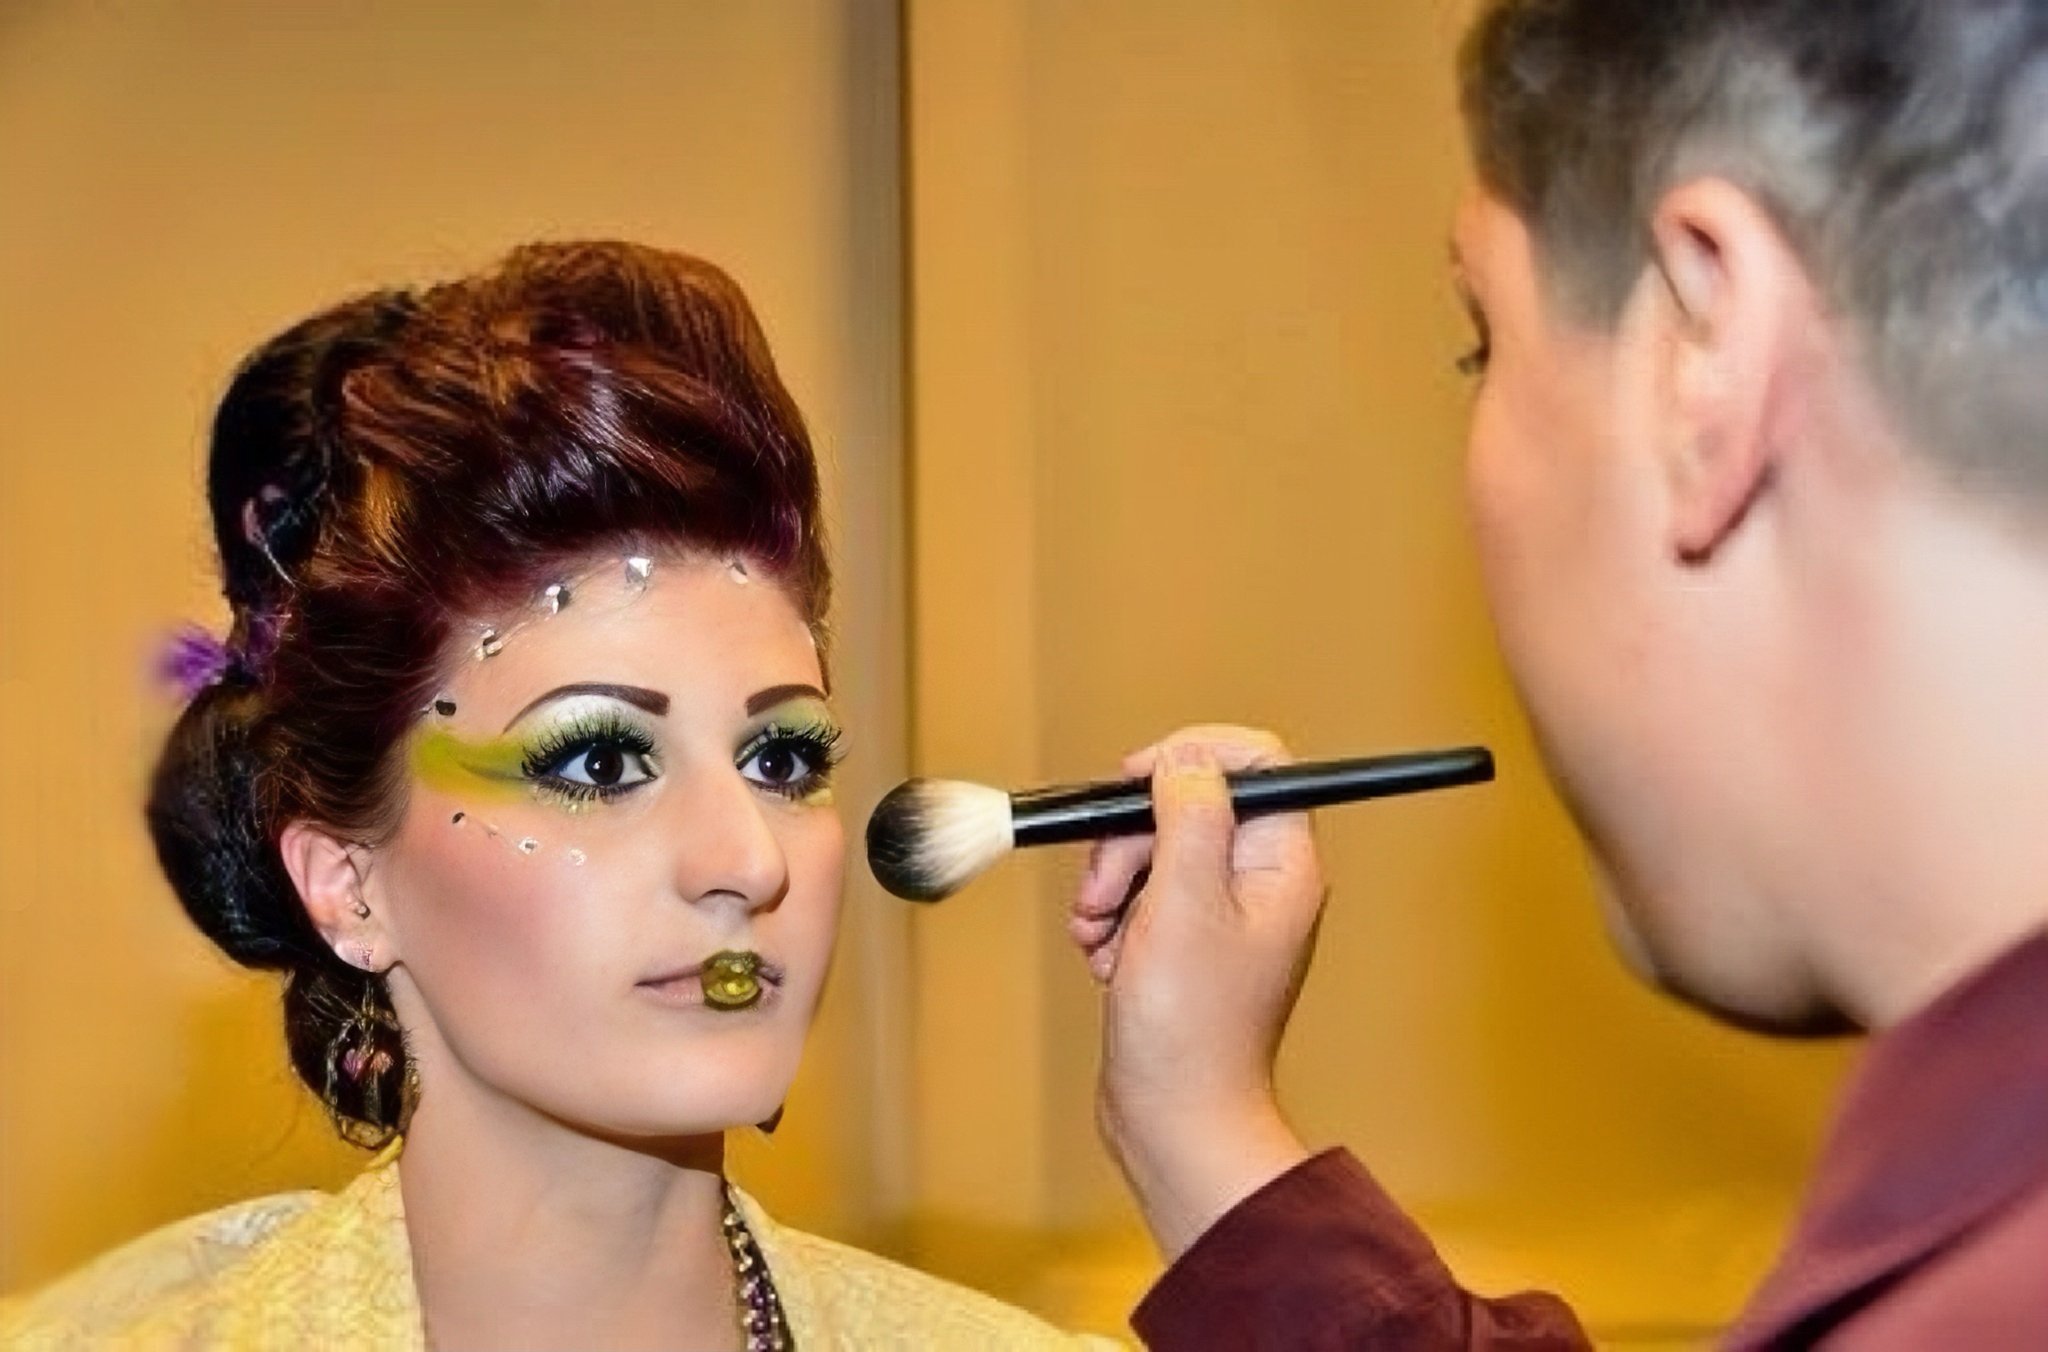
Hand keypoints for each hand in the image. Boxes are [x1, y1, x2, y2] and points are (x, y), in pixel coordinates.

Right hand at [1069, 726, 1326, 1258]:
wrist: (1175, 1118)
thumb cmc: (1191, 1029)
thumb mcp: (1183, 903)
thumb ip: (1188, 816)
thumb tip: (1187, 757)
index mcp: (1282, 863)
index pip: (1255, 763)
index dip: (1191, 756)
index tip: (1137, 778)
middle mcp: (1260, 881)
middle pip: (1187, 804)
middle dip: (1130, 839)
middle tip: (1106, 889)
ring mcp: (1222, 913)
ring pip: (1153, 850)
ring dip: (1111, 883)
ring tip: (1101, 936)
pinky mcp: (1185, 942)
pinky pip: (1139, 896)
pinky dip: (1111, 919)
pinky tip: (1106, 959)